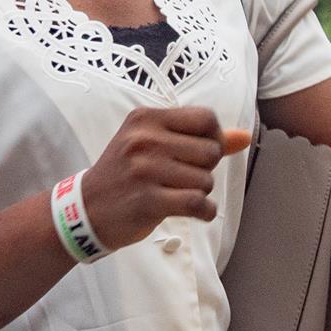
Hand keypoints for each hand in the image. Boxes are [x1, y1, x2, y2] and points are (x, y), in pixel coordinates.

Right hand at [82, 107, 249, 250]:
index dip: (215, 138)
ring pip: (206, 180)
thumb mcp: (152, 145)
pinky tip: (195, 212)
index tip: (201, 153)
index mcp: (146, 119)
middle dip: (206, 169)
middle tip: (183, 178)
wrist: (86, 209)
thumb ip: (199, 138)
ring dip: (200, 192)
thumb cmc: (125, 174)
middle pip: (211, 151)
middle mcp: (145, 139)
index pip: (206, 118)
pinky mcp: (147, 200)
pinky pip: (197, 203)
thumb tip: (244, 136)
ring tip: (177, 194)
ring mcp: (145, 170)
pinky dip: (204, 212)